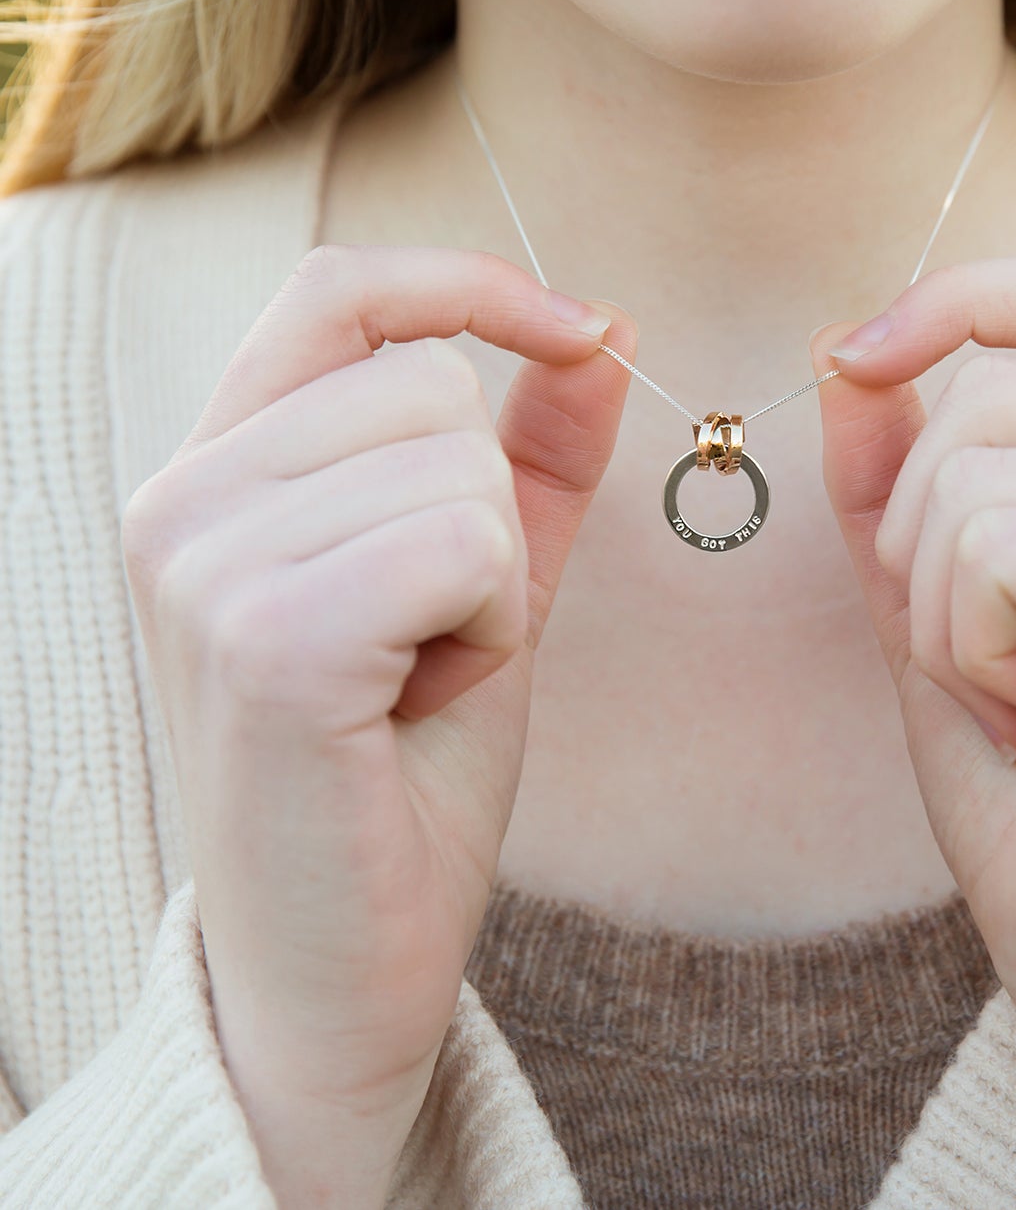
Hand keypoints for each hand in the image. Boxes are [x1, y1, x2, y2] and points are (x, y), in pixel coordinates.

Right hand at [121, 243, 633, 1207]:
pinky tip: (422, 703)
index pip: (337, 290)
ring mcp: (205, 564)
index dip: (472, 286)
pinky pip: (465, 544)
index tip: (581, 331)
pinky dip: (487, 627)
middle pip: (429, 385)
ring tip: (419, 675)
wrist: (343, 963)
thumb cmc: (399, 771)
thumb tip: (602, 333)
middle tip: (433, 633)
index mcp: (217, 471)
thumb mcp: (478, 583)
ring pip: (458, 464)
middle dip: (488, 513)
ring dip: (489, 582)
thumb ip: (533, 452)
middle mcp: (180, 499)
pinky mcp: (265, 638)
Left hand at [808, 247, 1015, 1127]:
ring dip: (943, 613)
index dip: (955, 298)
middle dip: (919, 541)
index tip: (853, 356)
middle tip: (987, 666)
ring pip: (977, 470)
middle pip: (987, 397)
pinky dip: (969, 647)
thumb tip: (841, 358)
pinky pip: (997, 545)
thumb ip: (897, 486)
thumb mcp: (941, 616)